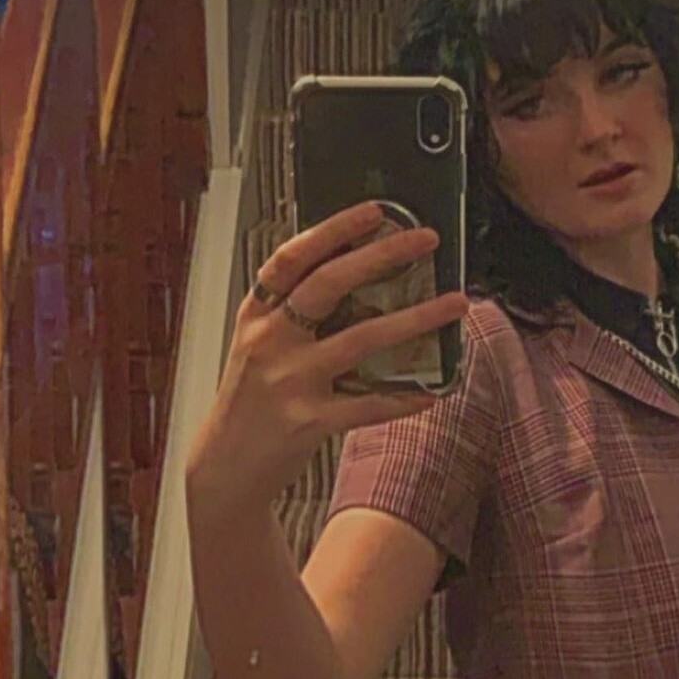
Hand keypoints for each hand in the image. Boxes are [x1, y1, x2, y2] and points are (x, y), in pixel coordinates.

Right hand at [186, 201, 468, 522]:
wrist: (225, 466)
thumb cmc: (249, 403)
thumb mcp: (257, 346)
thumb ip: (292, 315)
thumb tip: (355, 278)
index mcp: (257, 316)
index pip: (292, 258)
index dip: (334, 230)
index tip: (374, 212)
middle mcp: (270, 341)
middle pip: (328, 285)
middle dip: (382, 256)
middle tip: (425, 240)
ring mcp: (289, 381)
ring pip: (361, 339)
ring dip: (415, 319)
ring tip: (454, 304)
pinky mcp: (308, 421)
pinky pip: (368, 405)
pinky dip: (403, 398)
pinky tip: (432, 391)